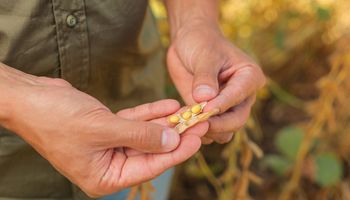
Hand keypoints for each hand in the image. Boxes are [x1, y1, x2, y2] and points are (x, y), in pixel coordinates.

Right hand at [0, 66, 207, 196]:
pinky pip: (134, 122)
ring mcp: (109, 146)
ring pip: (145, 134)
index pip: (151, 166)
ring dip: (165, 122)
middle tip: (200, 121)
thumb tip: (172, 140)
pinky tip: (169, 105)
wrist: (30, 98)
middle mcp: (109, 165)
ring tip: (189, 111)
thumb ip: (140, 135)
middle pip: (151, 149)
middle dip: (175, 134)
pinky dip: (150, 114)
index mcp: (105, 177)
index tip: (198, 136)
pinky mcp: (107, 128)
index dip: (177, 151)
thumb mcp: (103, 129)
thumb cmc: (57, 118)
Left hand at [167, 23, 265, 143]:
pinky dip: (195, 131)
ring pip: (224, 132)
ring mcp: (228, 108)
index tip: (203, 109)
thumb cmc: (201, 42)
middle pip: (236, 121)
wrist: (189, 43)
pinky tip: (180, 121)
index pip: (238, 97)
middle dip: (216, 124)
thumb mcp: (204, 55)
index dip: (221, 105)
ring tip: (185, 121)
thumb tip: (204, 99)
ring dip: (205, 131)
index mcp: (249, 77)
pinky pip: (207, 131)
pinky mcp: (212, 115)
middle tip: (193, 121)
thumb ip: (205, 77)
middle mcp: (243, 96)